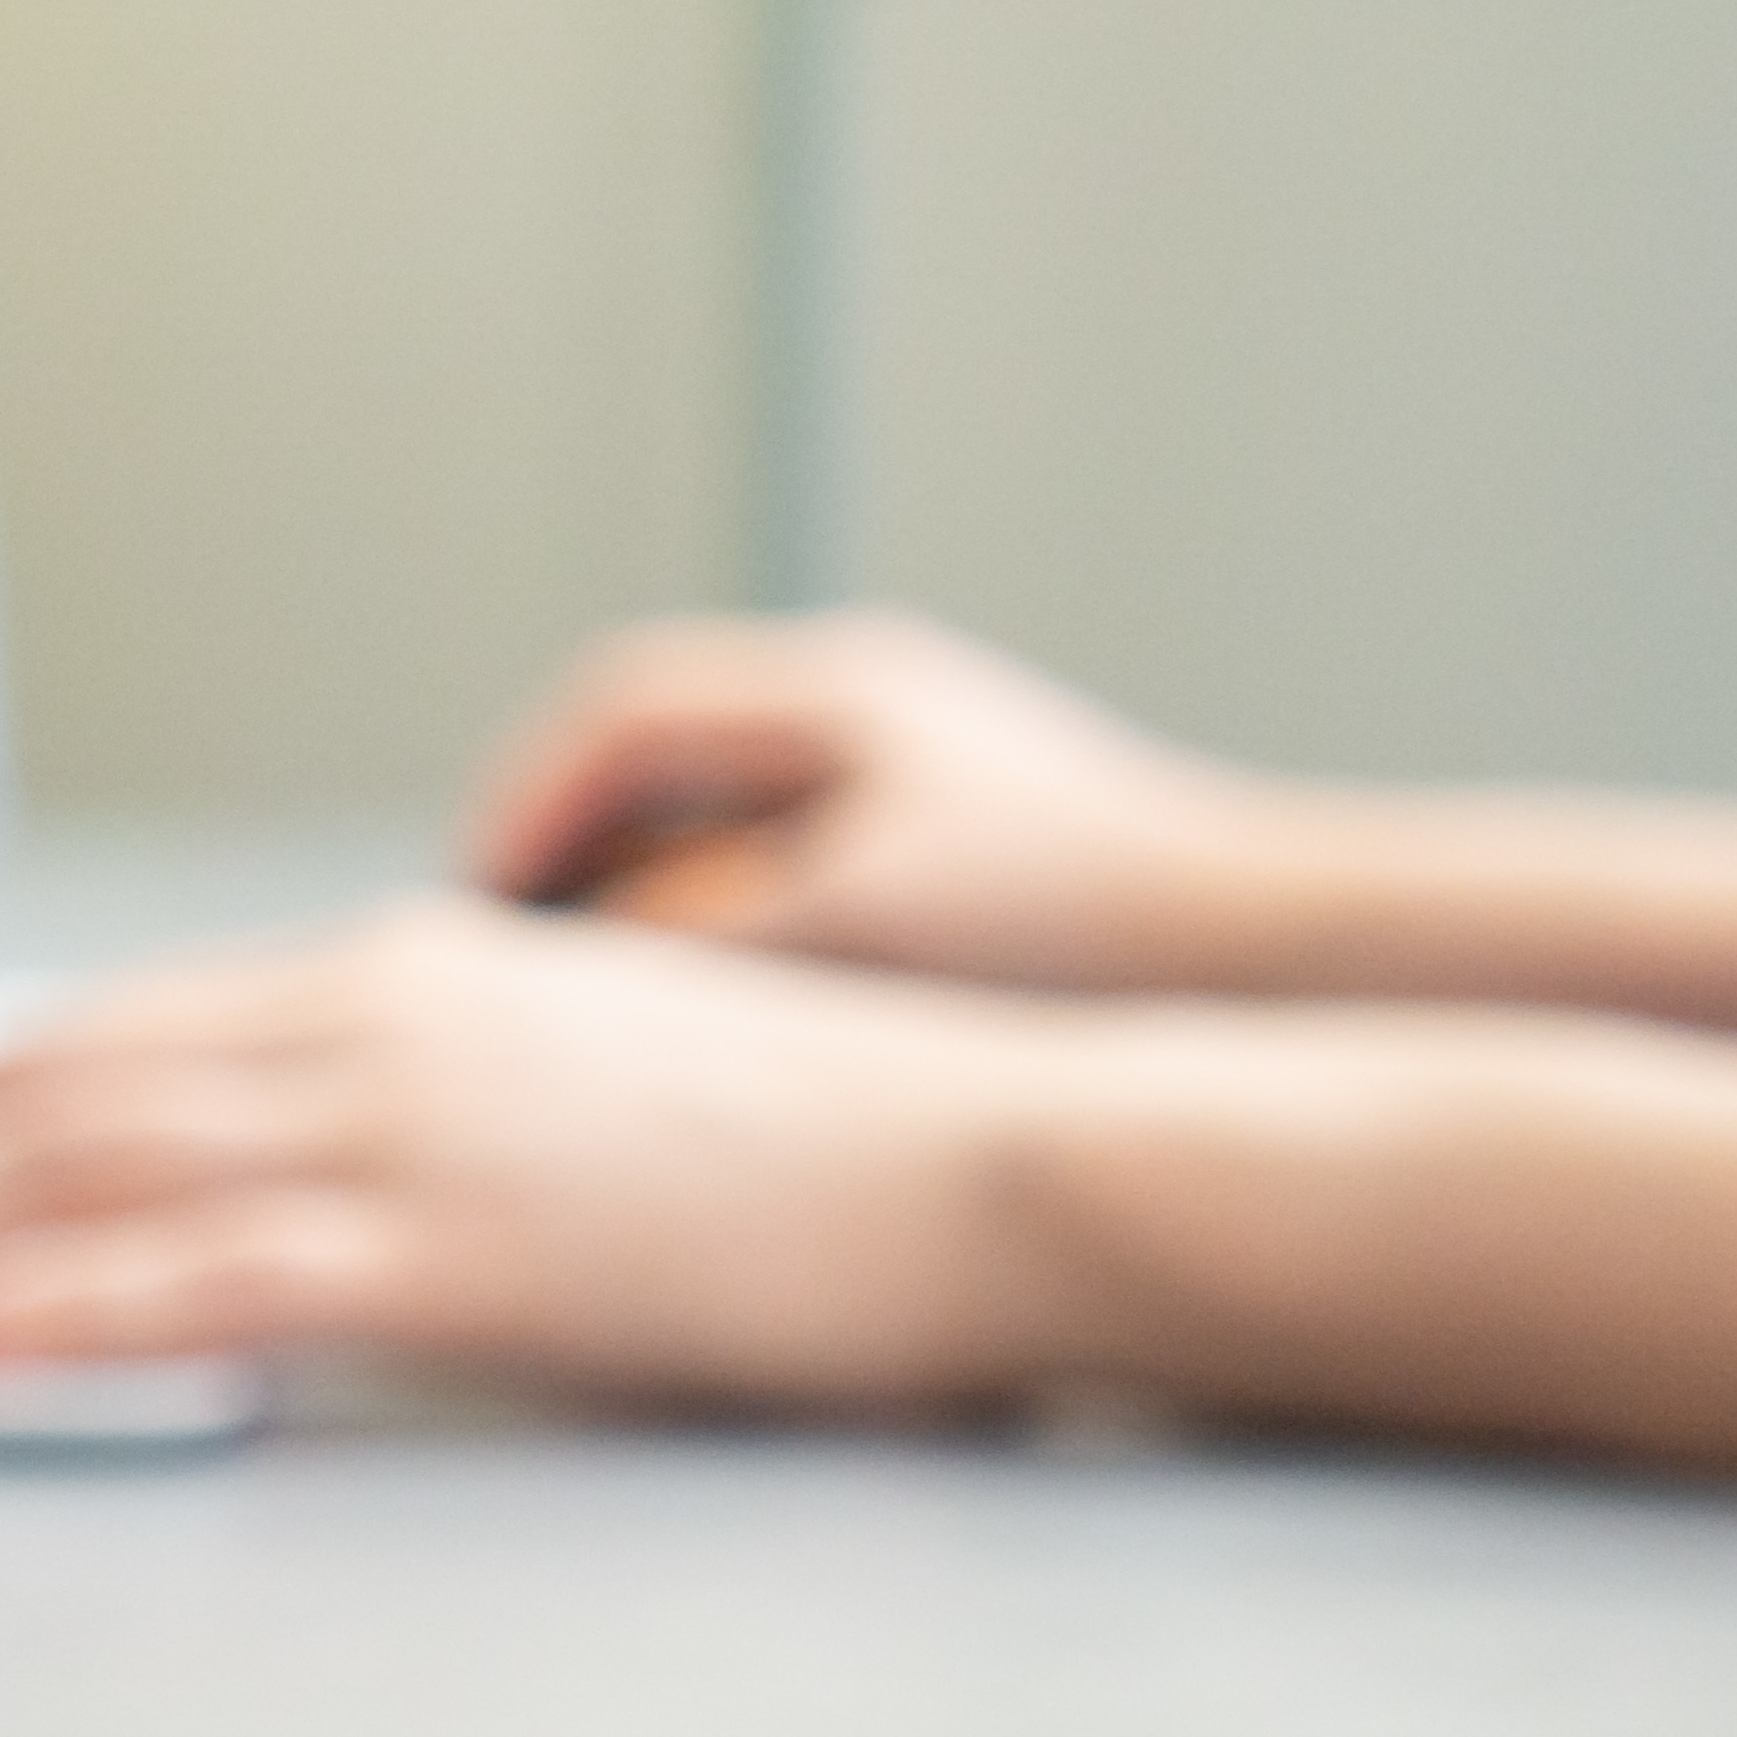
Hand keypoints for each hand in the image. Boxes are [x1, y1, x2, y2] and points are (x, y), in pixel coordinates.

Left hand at [0, 900, 1078, 1398]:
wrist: (999, 1154)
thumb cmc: (826, 1148)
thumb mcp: (594, 1087)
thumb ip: (438, 1108)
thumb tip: (313, 1178)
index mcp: (403, 967)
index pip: (105, 1031)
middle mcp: (377, 1009)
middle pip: (48, 1079)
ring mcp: (411, 1120)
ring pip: (81, 1161)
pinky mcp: (457, 1241)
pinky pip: (191, 1276)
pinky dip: (33, 1311)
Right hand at [460, 608, 1296, 990]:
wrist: (1266, 954)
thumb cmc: (1072, 925)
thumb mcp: (849, 924)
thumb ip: (691, 935)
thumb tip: (570, 965)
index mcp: (835, 691)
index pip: (616, 713)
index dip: (522, 810)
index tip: (471, 909)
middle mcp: (870, 717)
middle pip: (657, 767)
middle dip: (569, 863)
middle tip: (508, 964)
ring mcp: (916, 784)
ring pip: (722, 834)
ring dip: (648, 912)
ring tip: (596, 1013)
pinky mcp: (956, 865)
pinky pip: (790, 890)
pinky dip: (729, 951)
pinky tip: (724, 1045)